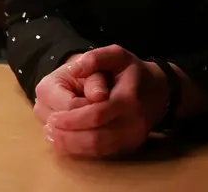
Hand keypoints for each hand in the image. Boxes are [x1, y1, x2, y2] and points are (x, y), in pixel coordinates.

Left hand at [43, 45, 168, 157]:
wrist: (159, 91)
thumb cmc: (133, 71)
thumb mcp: (117, 55)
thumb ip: (95, 57)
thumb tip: (74, 69)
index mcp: (128, 98)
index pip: (96, 114)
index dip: (72, 119)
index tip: (52, 117)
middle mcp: (132, 122)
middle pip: (95, 137)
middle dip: (68, 136)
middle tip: (48, 130)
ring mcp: (132, 138)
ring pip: (97, 149)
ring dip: (72, 146)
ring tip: (52, 138)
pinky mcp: (128, 147)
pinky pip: (102, 153)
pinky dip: (81, 151)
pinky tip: (66, 143)